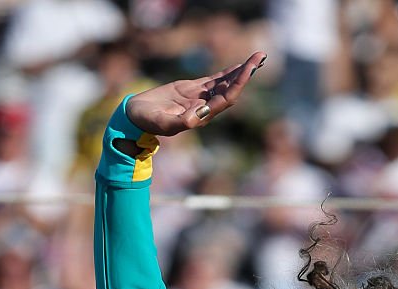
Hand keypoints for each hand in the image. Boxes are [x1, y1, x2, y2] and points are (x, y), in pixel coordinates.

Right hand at [125, 51, 266, 135]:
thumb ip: (181, 122)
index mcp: (202, 115)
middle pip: (232, 89)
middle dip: (246, 73)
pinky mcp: (193, 90)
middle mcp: (206, 107)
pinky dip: (228, 73)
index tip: (249, 70)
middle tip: (260, 56)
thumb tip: (198, 116)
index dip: (239, 84)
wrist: (137, 117)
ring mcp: (201, 98)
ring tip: (257, 58)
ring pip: (226, 83)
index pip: (226, 98)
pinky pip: (215, 80)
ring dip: (241, 72)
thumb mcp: (163, 123)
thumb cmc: (148, 121)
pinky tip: (240, 66)